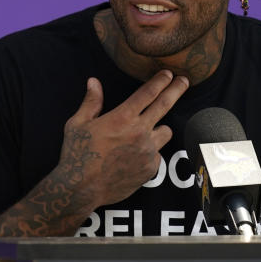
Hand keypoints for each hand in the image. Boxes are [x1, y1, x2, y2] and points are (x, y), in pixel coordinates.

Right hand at [57, 71, 187, 205]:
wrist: (82, 188)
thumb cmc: (76, 154)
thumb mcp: (78, 124)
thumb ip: (91, 102)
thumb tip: (94, 82)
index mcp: (122, 117)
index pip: (148, 93)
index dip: (160, 81)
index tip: (168, 74)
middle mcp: (139, 131)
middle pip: (165, 105)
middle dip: (176, 90)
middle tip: (184, 81)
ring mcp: (148, 151)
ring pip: (165, 131)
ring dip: (160, 127)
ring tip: (149, 130)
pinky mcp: (150, 168)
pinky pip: (157, 154)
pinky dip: (150, 151)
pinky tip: (134, 156)